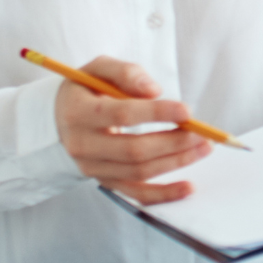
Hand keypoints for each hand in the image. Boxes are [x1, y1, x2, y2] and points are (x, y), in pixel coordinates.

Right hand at [53, 56, 210, 204]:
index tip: (188, 111)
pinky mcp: (104, 181)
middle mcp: (82, 145)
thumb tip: (155, 91)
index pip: (122, 115)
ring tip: (204, 148)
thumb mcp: (99, 68)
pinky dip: (163, 194)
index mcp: (79, 113)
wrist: (59, 118)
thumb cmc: (86, 89)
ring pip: (139, 172)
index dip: (157, 113)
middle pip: (134, 149)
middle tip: (203, 133)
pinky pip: (135, 193)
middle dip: (174, 142)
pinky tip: (188, 188)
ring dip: (176, 162)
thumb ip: (126, 72)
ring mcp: (92, 167)